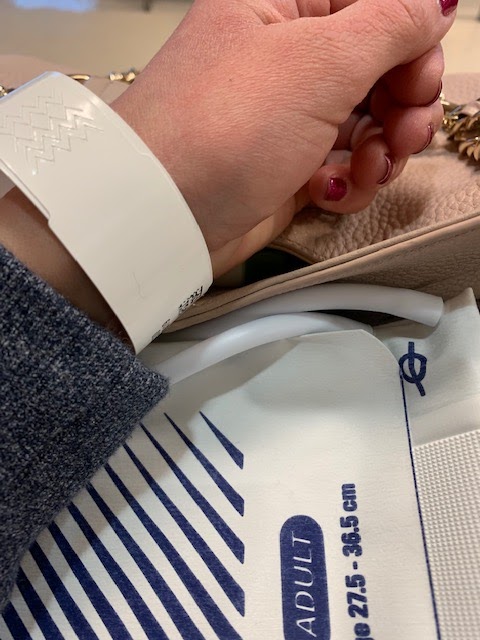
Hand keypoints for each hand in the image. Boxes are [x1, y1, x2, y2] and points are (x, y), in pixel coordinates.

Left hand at [113, 0, 455, 276]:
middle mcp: (283, 58)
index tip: (417, 79)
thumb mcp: (316, 62)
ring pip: (364, 123)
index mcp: (281, 5)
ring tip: (368, 168)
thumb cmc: (220, 129)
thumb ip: (388, 24)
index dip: (407, 42)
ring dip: (381, 150)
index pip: (370, 6)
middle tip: (402, 133)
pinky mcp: (284, 168)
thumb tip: (432, 3)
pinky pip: (340, 166)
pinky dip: (348, 182)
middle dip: (402, 104)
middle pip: (376, 68)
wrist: (163, 217)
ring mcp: (284, 117)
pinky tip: (331, 192)